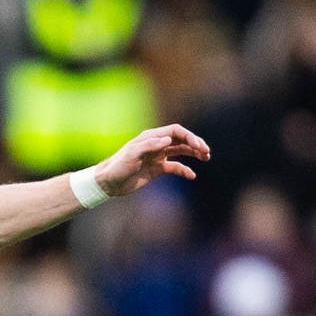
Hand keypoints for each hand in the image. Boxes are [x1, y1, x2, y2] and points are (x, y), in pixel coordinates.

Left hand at [93, 124, 210, 197]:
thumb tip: (168, 140)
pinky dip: (185, 170)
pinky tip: (192, 175)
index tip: (198, 145)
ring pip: (181, 152)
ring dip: (194, 154)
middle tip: (206, 152)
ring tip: (206, 157)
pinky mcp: (157, 169)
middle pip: (181, 140)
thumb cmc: (118, 166)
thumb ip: (149, 145)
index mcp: (151, 137)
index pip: (176, 131)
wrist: (108, 183)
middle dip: (195, 144)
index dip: (189, 136)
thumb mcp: (132, 154)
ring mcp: (158, 157)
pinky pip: (175, 168)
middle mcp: (157, 145)